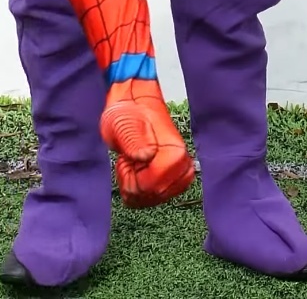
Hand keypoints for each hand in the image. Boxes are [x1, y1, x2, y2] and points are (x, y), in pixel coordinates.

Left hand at [99, 78, 193, 208]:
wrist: (135, 107)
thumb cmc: (127, 114)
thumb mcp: (123, 123)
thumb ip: (133, 140)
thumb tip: (146, 156)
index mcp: (175, 152)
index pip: (150, 188)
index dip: (130, 178)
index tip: (125, 159)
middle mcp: (183, 165)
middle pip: (152, 196)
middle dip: (132, 182)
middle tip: (129, 160)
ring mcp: (180, 173)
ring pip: (152, 199)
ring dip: (136, 185)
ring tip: (134, 163)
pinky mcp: (175, 179)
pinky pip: (154, 198)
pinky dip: (141, 189)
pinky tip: (137, 171)